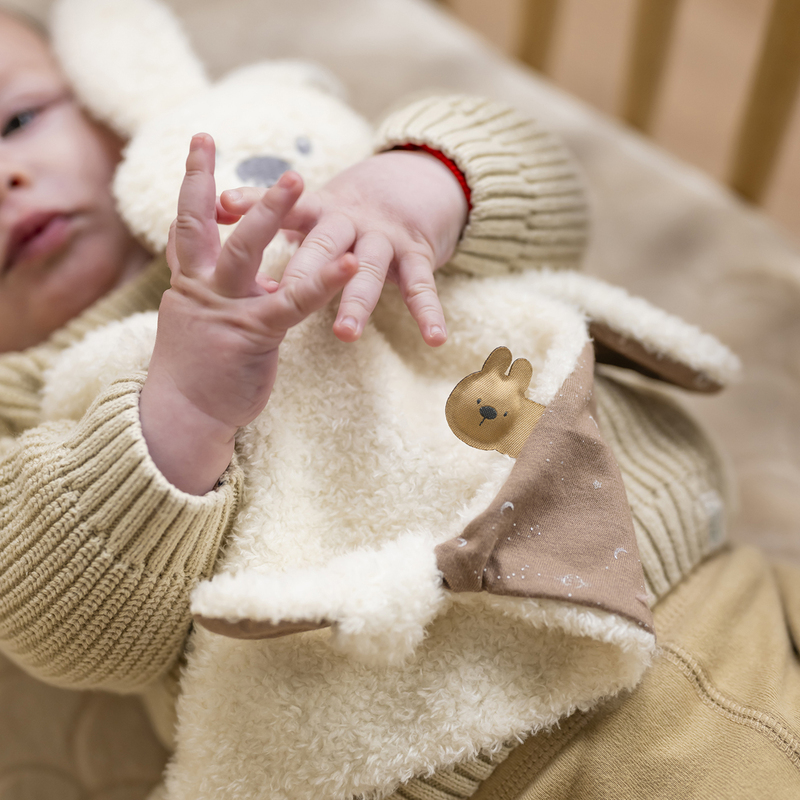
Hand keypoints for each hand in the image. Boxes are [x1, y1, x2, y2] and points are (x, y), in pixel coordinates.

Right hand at [140, 133, 356, 493]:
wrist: (181, 419)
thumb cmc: (199, 375)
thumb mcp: (209, 327)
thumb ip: (234, 297)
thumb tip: (264, 282)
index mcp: (190, 285)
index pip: (189, 226)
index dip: (193, 184)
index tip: (200, 146)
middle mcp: (200, 289)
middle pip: (202, 224)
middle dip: (212, 180)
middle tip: (212, 138)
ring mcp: (224, 309)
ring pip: (244, 250)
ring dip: (271, 213)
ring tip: (296, 179)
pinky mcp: (252, 334)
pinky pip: (291, 302)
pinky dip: (322, 282)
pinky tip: (348, 266)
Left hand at [218, 149, 468, 346]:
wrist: (408, 188)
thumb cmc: (342, 215)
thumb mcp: (307, 210)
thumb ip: (267, 214)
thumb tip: (212, 208)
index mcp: (316, 210)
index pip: (281, 206)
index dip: (254, 203)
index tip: (223, 204)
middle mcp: (348, 220)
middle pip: (323, 242)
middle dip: (305, 268)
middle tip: (285, 292)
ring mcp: (383, 237)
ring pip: (370, 269)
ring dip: (357, 300)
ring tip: (344, 334)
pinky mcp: (416, 254)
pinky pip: (422, 286)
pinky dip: (429, 312)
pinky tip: (436, 338)